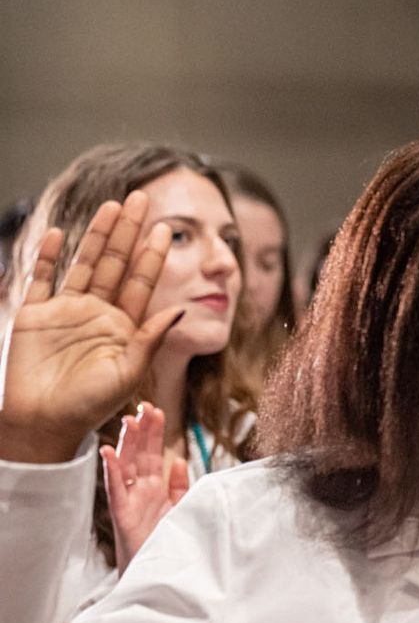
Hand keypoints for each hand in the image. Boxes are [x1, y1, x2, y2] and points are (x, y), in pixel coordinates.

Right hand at [0, 193, 181, 462]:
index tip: (166, 229)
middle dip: (128, 232)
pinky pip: (41, 280)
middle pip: (116, 264)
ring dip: (97, 236)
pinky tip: (56, 233)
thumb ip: (150, 340)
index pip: (142, 283)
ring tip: (111, 206)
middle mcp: (96, 313)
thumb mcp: (128, 373)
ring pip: (84, 264)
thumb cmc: (89, 407)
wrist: (44, 424)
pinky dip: (47, 257)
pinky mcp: (34, 316)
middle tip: (141, 198)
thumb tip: (181, 312)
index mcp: (123, 326)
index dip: (152, 256)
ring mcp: (65, 311)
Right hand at [101, 404, 187, 572]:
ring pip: (126, 466)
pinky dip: (111, 470)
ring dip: (126, 443)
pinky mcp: (122, 514)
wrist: (155, 573)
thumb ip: (179, 485)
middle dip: (142, 430)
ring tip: (129, 421)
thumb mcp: (178, 508)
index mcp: (154, 487)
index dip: (154, 432)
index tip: (156, 410)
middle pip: (140, 454)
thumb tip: (180, 460)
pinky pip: (115, 489)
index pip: (154, 453)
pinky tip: (108, 452)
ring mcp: (129, 500)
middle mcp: (140, 490)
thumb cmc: (163, 541)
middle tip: (146, 406)